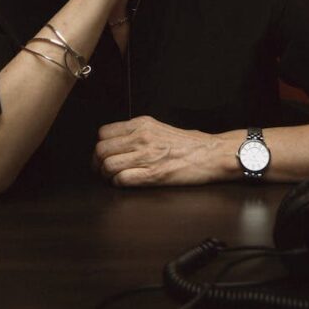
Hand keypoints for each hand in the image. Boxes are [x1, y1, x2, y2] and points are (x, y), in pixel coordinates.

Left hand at [93, 116, 226, 186]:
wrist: (211, 153)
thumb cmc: (189, 143)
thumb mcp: (159, 127)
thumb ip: (138, 132)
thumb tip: (117, 141)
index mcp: (142, 124)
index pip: (104, 133)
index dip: (100, 146)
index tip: (103, 154)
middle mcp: (141, 137)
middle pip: (101, 150)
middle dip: (98, 163)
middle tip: (102, 169)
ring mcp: (146, 156)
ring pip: (108, 165)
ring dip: (107, 175)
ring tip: (113, 177)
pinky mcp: (153, 174)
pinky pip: (122, 179)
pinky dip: (119, 184)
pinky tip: (125, 183)